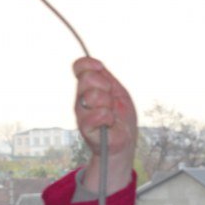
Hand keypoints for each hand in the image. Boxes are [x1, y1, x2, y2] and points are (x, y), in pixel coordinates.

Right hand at [73, 57, 137, 193]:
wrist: (125, 141)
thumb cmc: (121, 116)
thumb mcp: (117, 91)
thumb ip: (105, 77)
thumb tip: (96, 64)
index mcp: (87, 87)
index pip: (80, 66)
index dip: (90, 64)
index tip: (101, 69)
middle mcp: (80, 99)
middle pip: (87, 78)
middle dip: (105, 87)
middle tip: (111, 100)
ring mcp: (81, 113)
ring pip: (93, 95)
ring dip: (108, 104)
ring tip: (111, 115)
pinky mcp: (85, 129)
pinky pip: (98, 114)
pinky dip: (109, 118)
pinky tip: (110, 123)